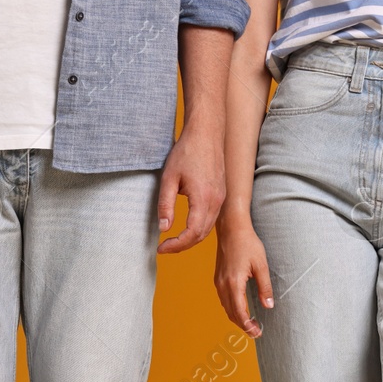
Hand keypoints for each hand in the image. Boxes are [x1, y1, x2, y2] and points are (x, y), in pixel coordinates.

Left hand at [157, 125, 225, 253]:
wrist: (206, 133)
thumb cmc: (186, 152)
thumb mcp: (169, 178)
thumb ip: (166, 205)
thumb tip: (163, 228)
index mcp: (203, 198)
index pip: (192, 233)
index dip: (176, 245)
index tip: (161, 248)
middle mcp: (216, 201)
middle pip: (201, 235)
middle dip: (182, 246)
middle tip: (164, 247)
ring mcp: (221, 198)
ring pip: (208, 229)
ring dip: (191, 239)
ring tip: (172, 241)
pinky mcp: (221, 195)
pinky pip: (212, 219)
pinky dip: (199, 229)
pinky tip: (186, 227)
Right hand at [214, 223, 272, 337]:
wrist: (232, 228)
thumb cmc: (248, 243)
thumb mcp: (261, 265)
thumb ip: (264, 287)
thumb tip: (268, 306)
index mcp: (234, 283)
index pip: (239, 312)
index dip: (248, 326)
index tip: (257, 332)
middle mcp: (223, 285)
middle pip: (231, 313)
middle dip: (243, 325)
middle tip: (256, 332)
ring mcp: (218, 282)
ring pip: (226, 307)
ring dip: (237, 318)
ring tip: (250, 323)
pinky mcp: (218, 278)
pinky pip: (224, 299)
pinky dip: (232, 308)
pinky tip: (240, 309)